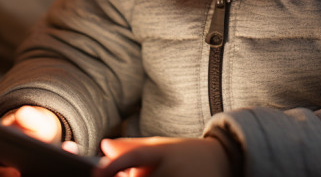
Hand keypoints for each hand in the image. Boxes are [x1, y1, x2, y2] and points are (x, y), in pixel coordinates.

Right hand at [0, 106, 72, 176]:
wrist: (45, 141)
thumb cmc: (30, 128)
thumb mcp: (33, 120)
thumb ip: (28, 117)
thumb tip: (22, 115)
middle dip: (0, 175)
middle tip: (17, 173)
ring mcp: (3, 175)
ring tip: (48, 173)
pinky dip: (45, 176)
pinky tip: (63, 171)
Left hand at [94, 137, 231, 176]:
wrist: (222, 161)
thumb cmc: (184, 154)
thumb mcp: (160, 146)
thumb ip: (131, 148)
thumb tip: (104, 146)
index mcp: (163, 152)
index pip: (136, 156)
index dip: (115, 165)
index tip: (98, 172)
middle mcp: (172, 169)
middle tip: (129, 174)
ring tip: (155, 173)